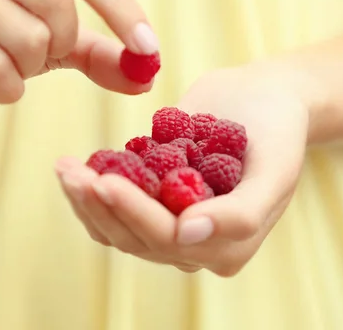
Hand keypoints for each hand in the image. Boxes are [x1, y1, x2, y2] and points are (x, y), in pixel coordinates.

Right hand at [0, 0, 156, 107]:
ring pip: (28, 36)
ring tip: (12, 66)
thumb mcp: (53, 40)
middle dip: (63, 40)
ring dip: (32, 68)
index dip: (121, 7)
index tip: (149, 48)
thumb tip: (146, 78)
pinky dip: (8, 88)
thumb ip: (100, 53)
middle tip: (47, 53)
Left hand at [56, 64, 310, 275]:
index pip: (172, 239)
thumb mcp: (276, 170)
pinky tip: (77, 167)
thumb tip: (188, 235)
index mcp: (230, 245)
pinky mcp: (153, 200)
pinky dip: (93, 190)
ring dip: (88, 200)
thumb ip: (241, 212)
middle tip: (71, 172)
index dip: (136, 214)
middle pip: (137, 238)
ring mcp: (171, 222)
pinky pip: (114, 208)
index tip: (105, 182)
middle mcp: (196, 242)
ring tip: (66, 168)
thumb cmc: (277, 129)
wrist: (264, 98)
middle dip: (102, 205)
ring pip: (118, 228)